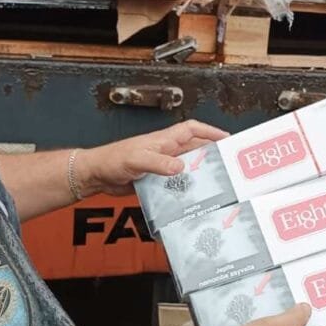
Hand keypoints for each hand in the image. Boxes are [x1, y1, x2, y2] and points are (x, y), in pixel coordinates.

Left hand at [79, 120, 228, 195]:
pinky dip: (185, 187)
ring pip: (188, 166)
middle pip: (194, 148)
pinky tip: (191, 196)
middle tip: (228, 163)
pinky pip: (176, 181)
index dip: (210, 131)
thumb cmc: (112, 159)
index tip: (226, 137)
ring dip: (200, 172)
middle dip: (212, 152)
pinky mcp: (156, 179)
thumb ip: (159, 162)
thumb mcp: (138, 159)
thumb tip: (181, 166)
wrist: (96, 174)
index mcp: (163, 140)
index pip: (191, 129)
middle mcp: (165, 151)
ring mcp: (161, 165)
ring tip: (216, 182)